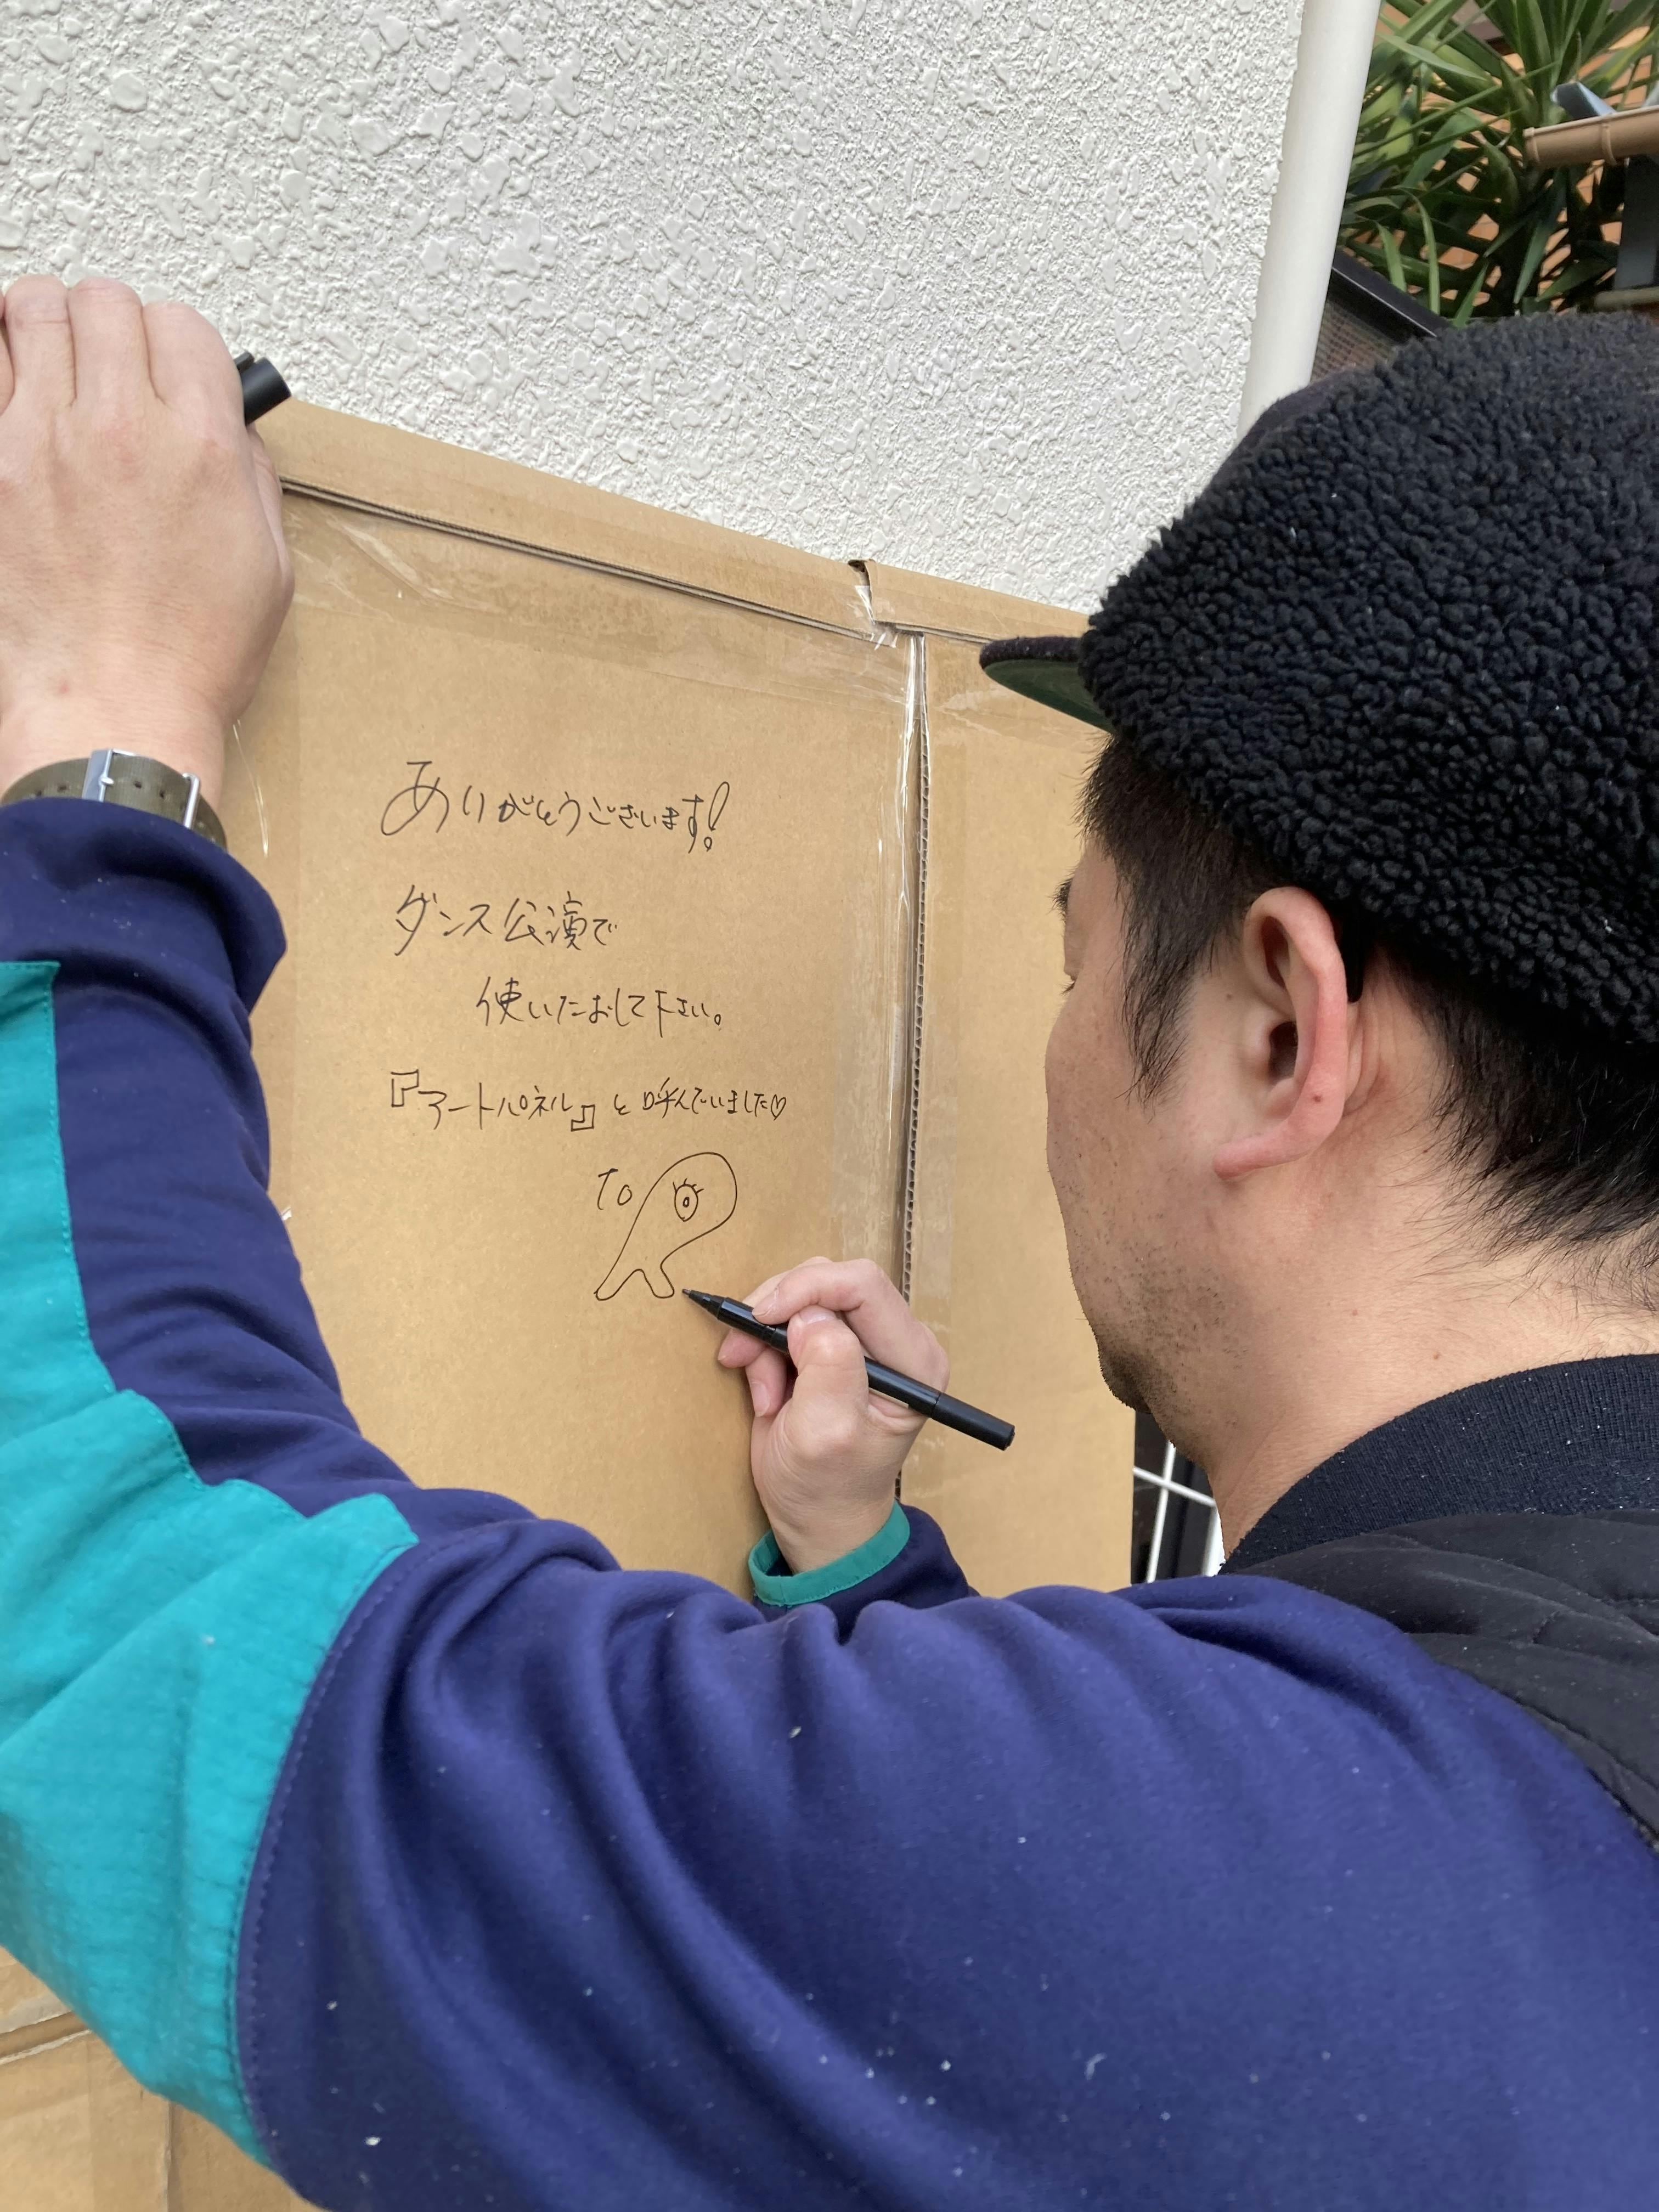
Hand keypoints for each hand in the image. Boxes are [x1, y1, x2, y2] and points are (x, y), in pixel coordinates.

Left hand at [0, 274, 292, 804]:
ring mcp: (40, 441)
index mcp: (200, 446)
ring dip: (47, 327)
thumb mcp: (267, 567)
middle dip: (113, 326)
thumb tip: (228, 431)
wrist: (111, 714)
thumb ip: (249, 479)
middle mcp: (118, 427)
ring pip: (31, 309)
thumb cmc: (187, 659)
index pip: (183, 326)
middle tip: (110, 366)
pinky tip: (15, 396)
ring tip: (52, 364)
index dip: (179, 346)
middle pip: (106, 302)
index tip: (171, 376)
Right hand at [717, 1257, 947, 1572]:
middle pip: (830, 1281)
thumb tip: (810, 1316)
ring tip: (763, 1394)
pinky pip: (788, 1317)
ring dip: (766, 1338)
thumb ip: (827, 1367)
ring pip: (803, 1294)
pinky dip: (764, 1348)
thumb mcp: (826, 1434)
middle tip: (742, 1357)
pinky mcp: (831, 1344)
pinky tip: (767, 1392)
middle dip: (778, 1314)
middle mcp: (895, 1342)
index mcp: (913, 1361)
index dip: (807, 1289)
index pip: (864, 1287)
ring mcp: (862, 1340)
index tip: (760, 1318)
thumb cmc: (828, 1486)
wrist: (817, 1516)